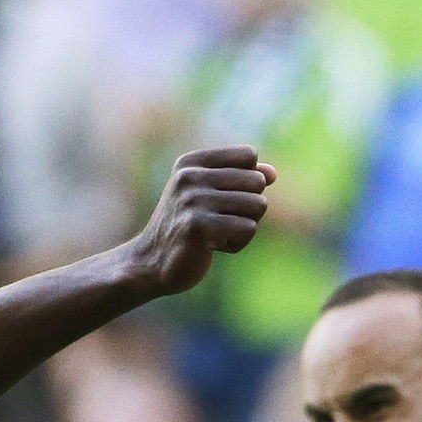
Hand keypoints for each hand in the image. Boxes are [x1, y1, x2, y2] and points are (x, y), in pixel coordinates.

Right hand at [120, 146, 274, 296]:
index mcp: (191, 162)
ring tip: (215, 235)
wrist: (149, 265)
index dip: (246, 182)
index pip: (249, 156)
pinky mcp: (199, 227)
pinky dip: (237, 244)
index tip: (219, 200)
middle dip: (248, 207)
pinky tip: (212, 248)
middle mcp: (190, 176)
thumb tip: (272, 174)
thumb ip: (241, 179)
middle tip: (218, 222)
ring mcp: (193, 200)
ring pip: (258, 206)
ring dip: (243, 227)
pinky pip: (248, 229)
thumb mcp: (209, 196)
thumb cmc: (185, 229)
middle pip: (257, 181)